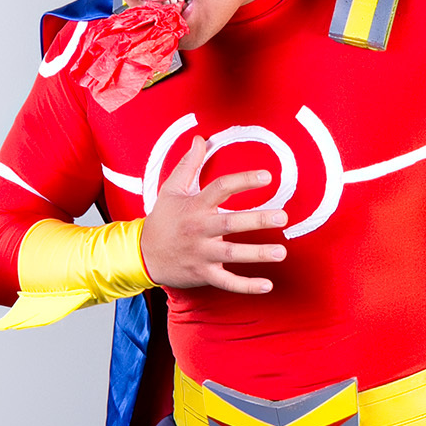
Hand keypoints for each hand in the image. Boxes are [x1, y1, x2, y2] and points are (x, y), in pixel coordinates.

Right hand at [140, 136, 287, 293]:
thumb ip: (188, 164)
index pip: (221, 188)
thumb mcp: (171, 189)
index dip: (243, 181)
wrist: (143, 255)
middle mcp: (199, 229)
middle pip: (231, 223)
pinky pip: (227, 282)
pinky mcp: (203, 274)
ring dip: (257, 254)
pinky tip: (267, 285)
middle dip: (257, 220)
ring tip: (281, 252)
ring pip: (232, 254)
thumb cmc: (162, 219)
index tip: (267, 177)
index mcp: (195, 206)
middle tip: (283, 216)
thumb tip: (201, 138)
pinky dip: (246, 286)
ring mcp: (201, 253)